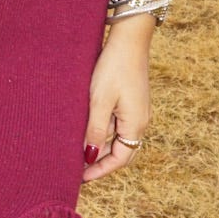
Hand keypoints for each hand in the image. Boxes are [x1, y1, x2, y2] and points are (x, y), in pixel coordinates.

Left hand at [80, 21, 150, 182]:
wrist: (129, 39)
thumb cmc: (113, 68)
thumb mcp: (100, 100)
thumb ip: (94, 130)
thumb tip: (88, 156)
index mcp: (135, 124)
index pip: (120, 159)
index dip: (100, 170)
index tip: (81, 177)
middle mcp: (140, 121)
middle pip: (122, 152)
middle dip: (101, 162)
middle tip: (78, 169)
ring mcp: (137, 111)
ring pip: (119, 139)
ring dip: (101, 147)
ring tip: (78, 150)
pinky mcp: (132, 101)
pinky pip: (119, 125)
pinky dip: (104, 133)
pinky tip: (88, 129)